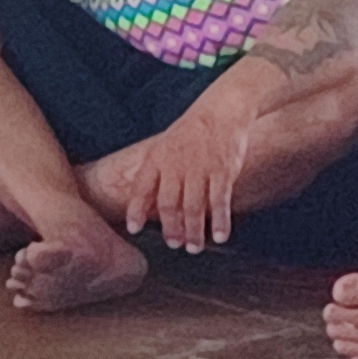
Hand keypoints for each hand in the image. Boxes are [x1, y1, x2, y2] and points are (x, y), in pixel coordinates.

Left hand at [113, 98, 252, 251]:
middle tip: (174, 244)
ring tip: (193, 248)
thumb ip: (157, 172)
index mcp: (157, 158)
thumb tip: (148, 204)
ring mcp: (200, 168)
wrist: (222, 110)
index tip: (134, 229)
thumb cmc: (192, 131)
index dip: (136, 210)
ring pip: (194, 207)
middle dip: (170, 228)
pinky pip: (220, 201)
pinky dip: (219, 221)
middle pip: (169, 204)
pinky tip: (219, 237)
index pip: (142, 188)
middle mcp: (176, 165)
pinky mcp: (223, 170)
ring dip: (194, 232)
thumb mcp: (165, 145)